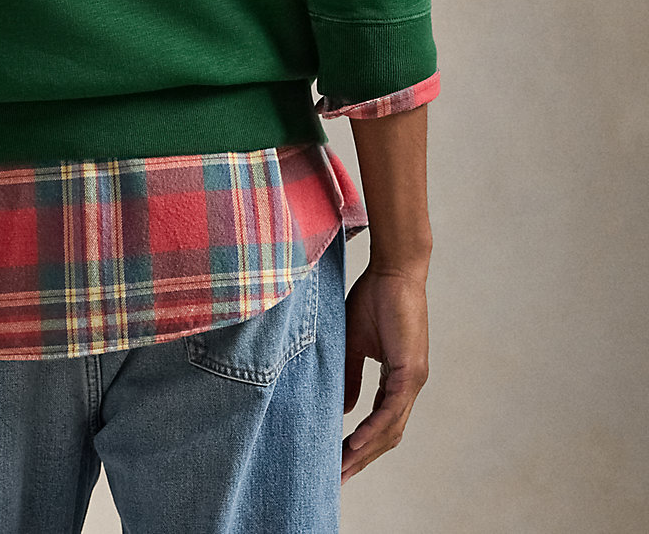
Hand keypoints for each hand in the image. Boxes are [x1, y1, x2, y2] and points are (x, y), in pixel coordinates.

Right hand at [341, 259, 429, 484]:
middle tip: (337, 479)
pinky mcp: (412, 371)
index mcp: (397, 380)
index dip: (361, 445)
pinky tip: (356, 443)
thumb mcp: (354, 343)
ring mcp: (413, 380)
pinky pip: (391, 409)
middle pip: (386, 435)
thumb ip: (350, 376)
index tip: (338, 462)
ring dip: (366, 451)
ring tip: (342, 468)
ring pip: (390, 428)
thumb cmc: (374, 298)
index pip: (379, 423)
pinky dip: (374, 429)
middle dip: (361, 459)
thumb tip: (344, 410)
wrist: (394, 270)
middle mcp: (409, 386)